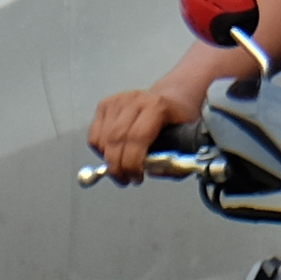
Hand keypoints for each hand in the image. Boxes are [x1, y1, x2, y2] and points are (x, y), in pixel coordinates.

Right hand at [86, 61, 226, 182]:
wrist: (172, 99)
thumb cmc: (178, 122)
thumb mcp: (186, 142)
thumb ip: (173, 164)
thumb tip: (152, 172)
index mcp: (158, 107)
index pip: (137, 138)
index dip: (132, 163)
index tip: (136, 177)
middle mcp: (136, 100)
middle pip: (116, 139)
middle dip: (118, 166)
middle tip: (125, 179)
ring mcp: (118, 100)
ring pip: (102, 139)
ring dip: (108, 160)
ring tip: (121, 169)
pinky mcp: (106, 104)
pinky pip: (94, 135)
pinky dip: (100, 151)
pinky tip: (114, 154)